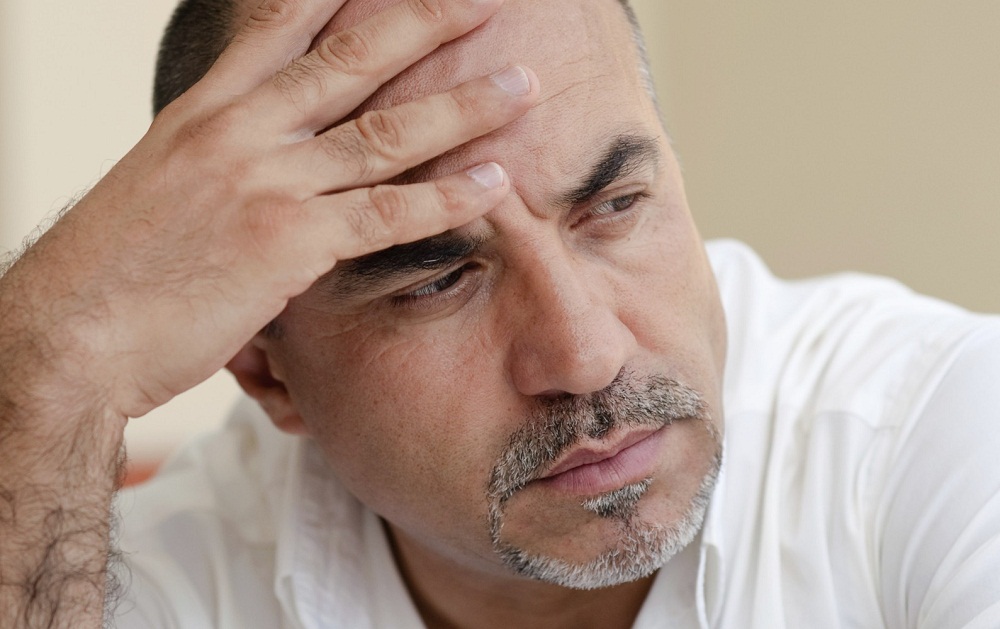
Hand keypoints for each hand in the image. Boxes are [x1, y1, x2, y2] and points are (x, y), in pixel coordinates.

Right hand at [0, 0, 535, 624]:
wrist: (69, 332)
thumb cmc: (114, 269)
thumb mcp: (160, 183)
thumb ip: (220, 155)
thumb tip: (262, 147)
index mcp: (205, 109)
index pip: (283, 22)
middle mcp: (241, 129)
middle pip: (353, 57)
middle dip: (424, 21)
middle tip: (484, 2)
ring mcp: (268, 181)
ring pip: (388, 130)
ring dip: (464, 105)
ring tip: (524, 85)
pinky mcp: (289, 242)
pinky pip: (389, 212)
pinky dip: (449, 197)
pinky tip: (496, 183)